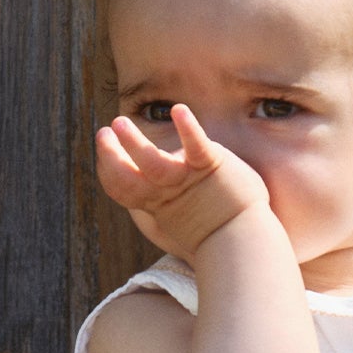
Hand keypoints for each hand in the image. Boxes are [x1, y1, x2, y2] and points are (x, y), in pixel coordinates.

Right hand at [95, 104, 271, 261]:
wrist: (248, 241)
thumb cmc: (218, 229)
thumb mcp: (184, 217)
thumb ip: (167, 202)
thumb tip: (157, 200)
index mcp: (158, 203)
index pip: (121, 188)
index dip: (108, 170)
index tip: (103, 156)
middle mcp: (168, 192)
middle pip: (128, 177)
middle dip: (111, 156)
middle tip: (104, 133)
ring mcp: (188, 179)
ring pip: (153, 162)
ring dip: (133, 143)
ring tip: (119, 122)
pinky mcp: (211, 165)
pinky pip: (196, 145)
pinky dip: (187, 128)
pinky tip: (179, 110)